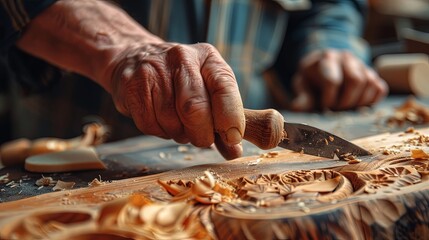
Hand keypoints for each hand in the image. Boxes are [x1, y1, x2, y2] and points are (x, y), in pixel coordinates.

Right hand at [106, 42, 244, 158]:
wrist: (135, 59)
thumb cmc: (181, 80)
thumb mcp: (208, 88)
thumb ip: (223, 118)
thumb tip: (233, 150)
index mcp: (207, 57)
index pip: (224, 88)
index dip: (230, 117)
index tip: (233, 138)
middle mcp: (181, 58)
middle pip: (195, 108)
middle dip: (202, 134)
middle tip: (203, 140)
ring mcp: (153, 70)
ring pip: (171, 120)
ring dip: (180, 134)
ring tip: (181, 126)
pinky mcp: (131, 85)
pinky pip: (149, 125)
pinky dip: (160, 133)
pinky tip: (163, 122)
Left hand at [291, 49, 387, 110]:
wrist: (323, 69)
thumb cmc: (311, 79)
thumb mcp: (302, 85)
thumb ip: (302, 97)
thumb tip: (296, 108)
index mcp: (326, 59)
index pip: (332, 80)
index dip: (329, 99)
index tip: (324, 108)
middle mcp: (347, 58)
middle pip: (356, 80)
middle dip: (346, 101)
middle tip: (336, 111)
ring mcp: (362, 65)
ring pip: (370, 84)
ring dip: (358, 102)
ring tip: (345, 109)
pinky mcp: (373, 75)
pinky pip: (380, 89)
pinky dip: (371, 101)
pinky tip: (357, 106)